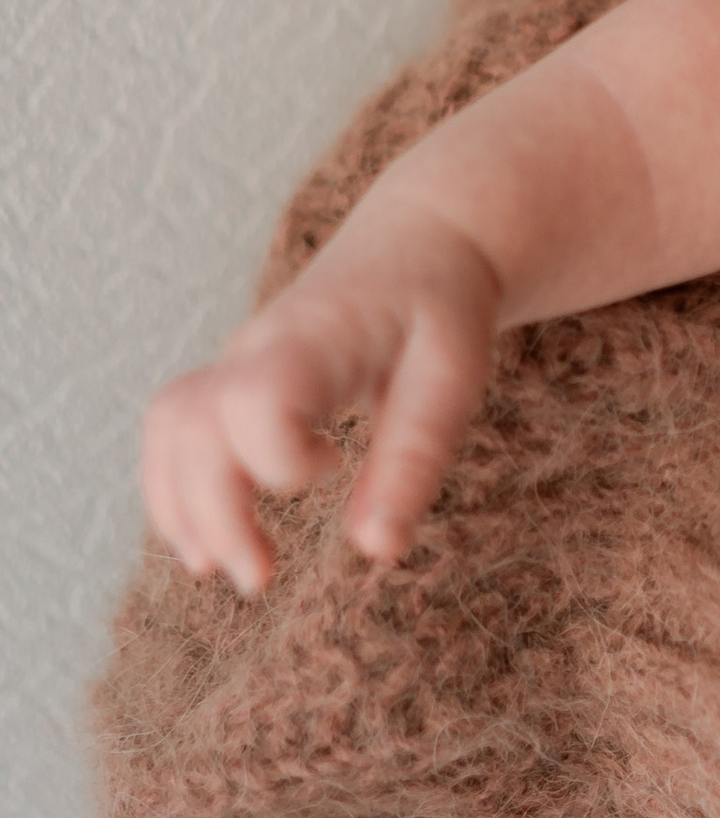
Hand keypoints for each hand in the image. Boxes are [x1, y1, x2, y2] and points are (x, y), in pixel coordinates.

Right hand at [139, 206, 500, 592]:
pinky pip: (175, 431)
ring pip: (168, 427)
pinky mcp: (234, 378)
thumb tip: (377, 551)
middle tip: (261, 578)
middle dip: (211, 515)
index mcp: (316, 338)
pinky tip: (216, 537)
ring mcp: (238, 359)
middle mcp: (260, 346)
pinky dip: (181, 489)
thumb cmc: (440, 306)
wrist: (421, 238)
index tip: (331, 468)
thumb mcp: (453, 374)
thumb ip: (414, 458)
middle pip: (189, 424)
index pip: (254, 398)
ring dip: (181, 507)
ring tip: (224, 569)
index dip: (276, 458)